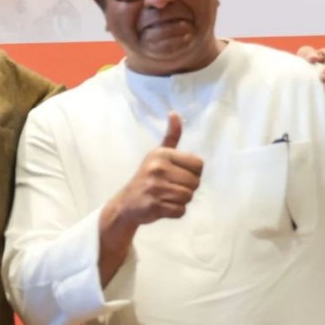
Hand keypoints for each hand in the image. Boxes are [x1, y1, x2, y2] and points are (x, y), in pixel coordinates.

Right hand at [109, 112, 203, 227]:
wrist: (126, 203)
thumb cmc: (147, 176)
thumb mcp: (158, 154)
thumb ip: (171, 136)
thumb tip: (174, 113)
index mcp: (162, 154)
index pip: (198, 164)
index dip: (193, 173)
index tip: (178, 174)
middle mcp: (158, 168)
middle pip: (195, 182)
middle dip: (187, 188)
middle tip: (171, 188)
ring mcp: (155, 187)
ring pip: (188, 197)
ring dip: (181, 200)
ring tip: (167, 196)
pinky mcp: (154, 205)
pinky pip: (180, 211)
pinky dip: (175, 212)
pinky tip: (164, 206)